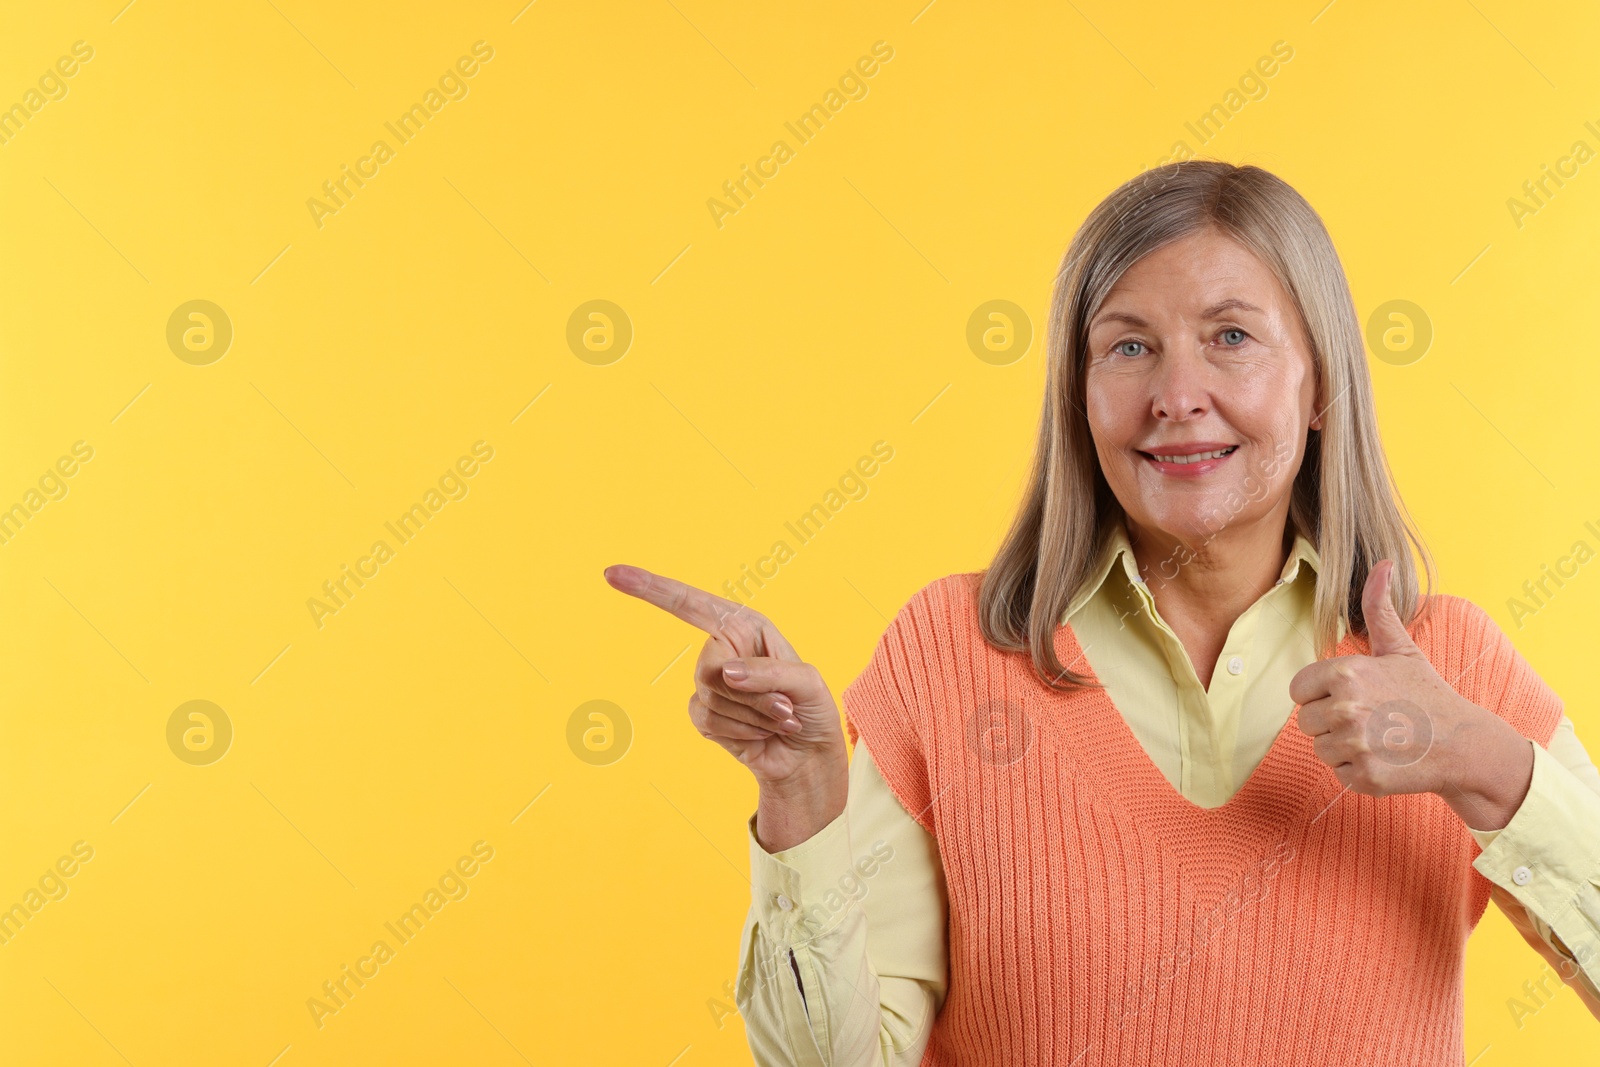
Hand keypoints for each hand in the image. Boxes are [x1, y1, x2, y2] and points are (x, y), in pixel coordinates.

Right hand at [602, 563, 846, 786]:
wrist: (807, 757)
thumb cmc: (813, 710)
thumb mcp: (807, 683)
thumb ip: (768, 674)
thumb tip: (724, 673)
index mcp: (746, 625)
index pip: (691, 603)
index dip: (651, 588)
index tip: (613, 574)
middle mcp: (725, 648)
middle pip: (708, 668)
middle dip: (749, 696)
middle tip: (783, 708)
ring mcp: (711, 682)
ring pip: (709, 698)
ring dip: (751, 716)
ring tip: (778, 720)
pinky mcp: (704, 713)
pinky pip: (707, 721)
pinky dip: (739, 732)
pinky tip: (759, 734)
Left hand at [1290, 559, 1533, 827]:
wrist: (1464, 744)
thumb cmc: (1426, 694)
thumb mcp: (1401, 649)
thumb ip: (1379, 609)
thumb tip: (1382, 564)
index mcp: (1347, 673)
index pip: (1299, 690)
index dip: (1321, 695)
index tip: (1352, 697)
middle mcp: (1347, 708)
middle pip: (1306, 721)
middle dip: (1332, 722)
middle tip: (1372, 719)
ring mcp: (1355, 744)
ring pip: (1320, 748)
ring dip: (1344, 747)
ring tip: (1380, 738)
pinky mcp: (1365, 776)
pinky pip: (1338, 773)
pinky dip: (1358, 771)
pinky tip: (1386, 758)